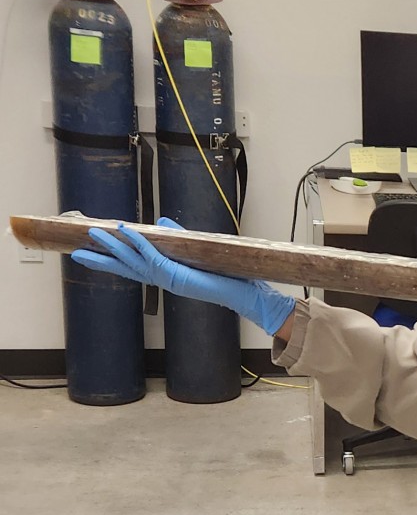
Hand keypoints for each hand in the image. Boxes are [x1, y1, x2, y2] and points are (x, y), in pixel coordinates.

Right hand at [71, 218, 295, 335]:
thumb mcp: (193, 249)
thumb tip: (162, 223)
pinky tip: (126, 231)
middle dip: (101, 259)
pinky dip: (139, 242)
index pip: (131, 267)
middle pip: (124, 267)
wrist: (241, 292)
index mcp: (163, 276)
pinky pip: (152, 255)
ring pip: (132, 260)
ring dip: (112, 246)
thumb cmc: (222, 274)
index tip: (90, 254)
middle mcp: (161, 279)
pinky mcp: (176, 273)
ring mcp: (166, 278)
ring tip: (93, 235)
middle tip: (76, 252)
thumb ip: (176, 237)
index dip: (110, 260)